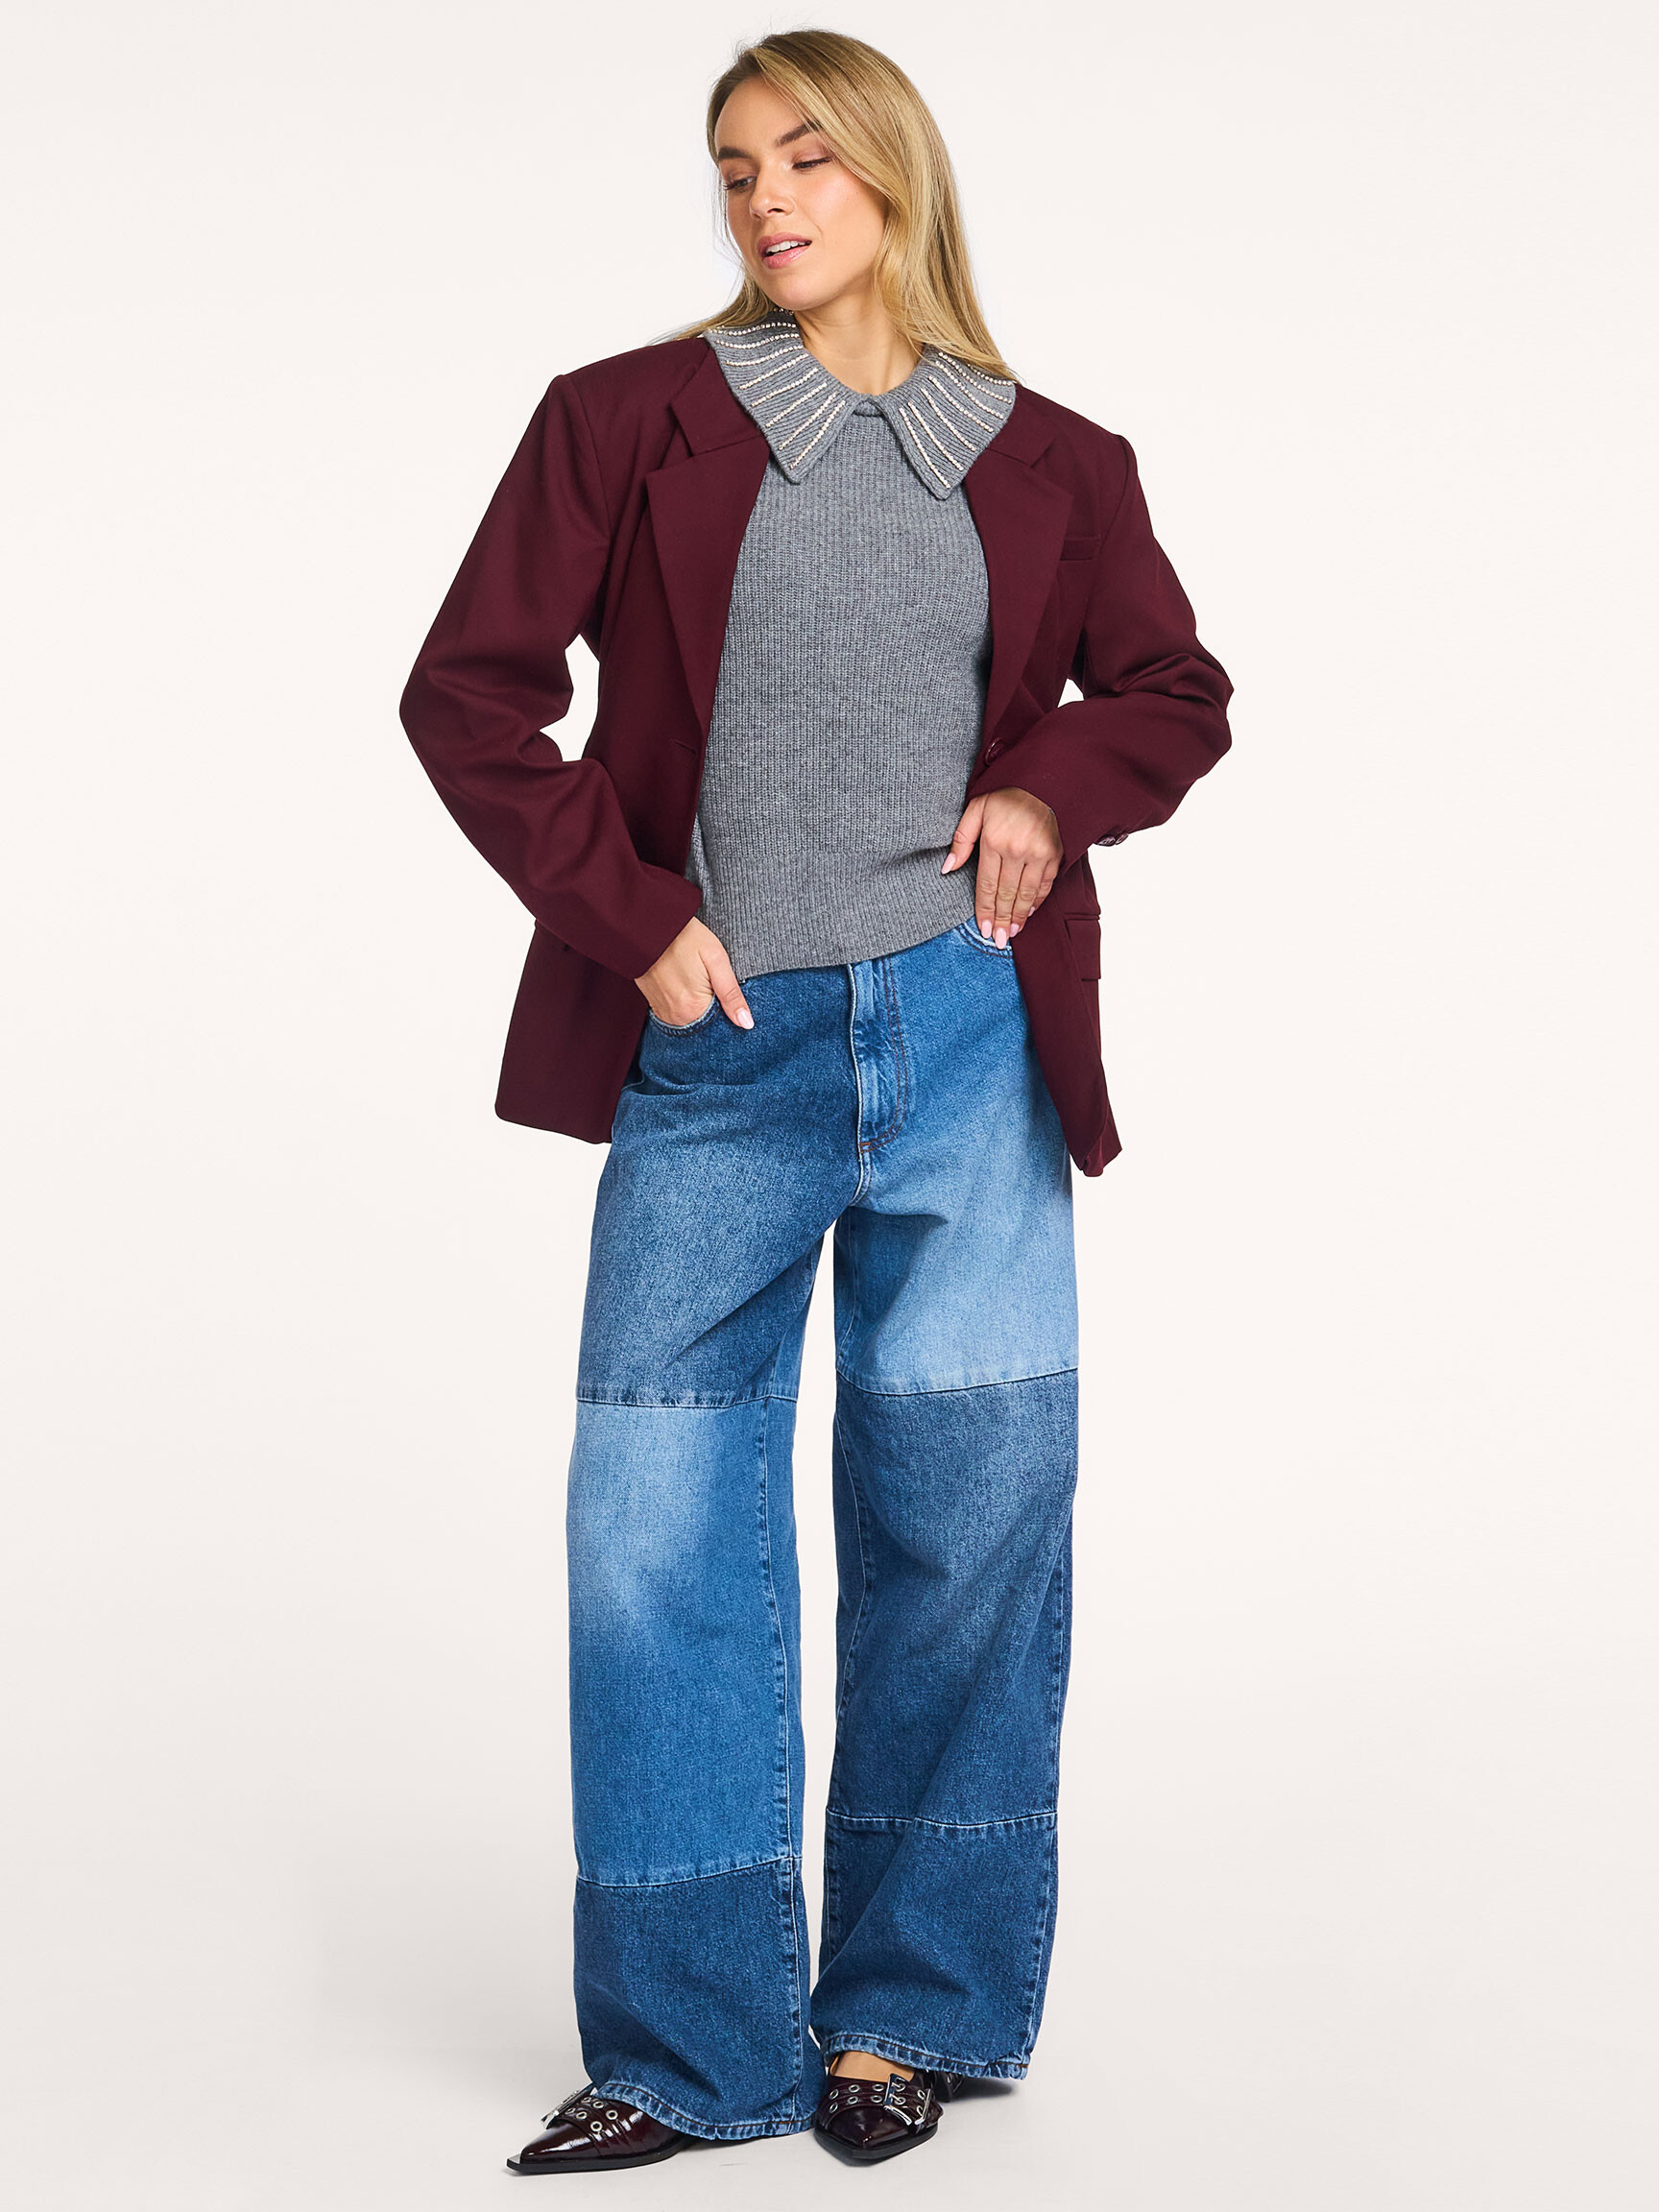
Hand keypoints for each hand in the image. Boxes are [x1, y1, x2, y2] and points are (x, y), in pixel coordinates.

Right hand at [635, 916, 753, 1028]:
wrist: (649, 925)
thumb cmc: (685, 938)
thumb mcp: (716, 960)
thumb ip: (731, 994)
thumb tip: (746, 1023)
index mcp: (694, 1009)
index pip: (721, 1026)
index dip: (729, 1011)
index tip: (725, 990)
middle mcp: (676, 1017)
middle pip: (706, 1023)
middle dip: (715, 1008)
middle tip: (710, 979)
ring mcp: (663, 1013)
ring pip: (692, 1019)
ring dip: (700, 1005)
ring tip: (697, 979)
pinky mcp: (654, 1005)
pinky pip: (677, 1013)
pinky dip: (685, 1003)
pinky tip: (686, 983)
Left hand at [941, 786, 1060, 946]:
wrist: (1042, 782)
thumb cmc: (1006, 797)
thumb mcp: (976, 809)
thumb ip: (961, 839)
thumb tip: (947, 868)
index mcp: (994, 841)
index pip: (987, 884)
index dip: (985, 909)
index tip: (984, 929)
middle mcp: (1017, 850)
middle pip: (1007, 894)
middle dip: (1002, 919)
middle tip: (999, 940)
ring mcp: (1038, 854)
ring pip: (1027, 893)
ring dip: (1020, 916)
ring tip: (1013, 933)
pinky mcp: (1054, 854)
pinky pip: (1045, 884)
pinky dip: (1037, 901)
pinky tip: (1030, 912)